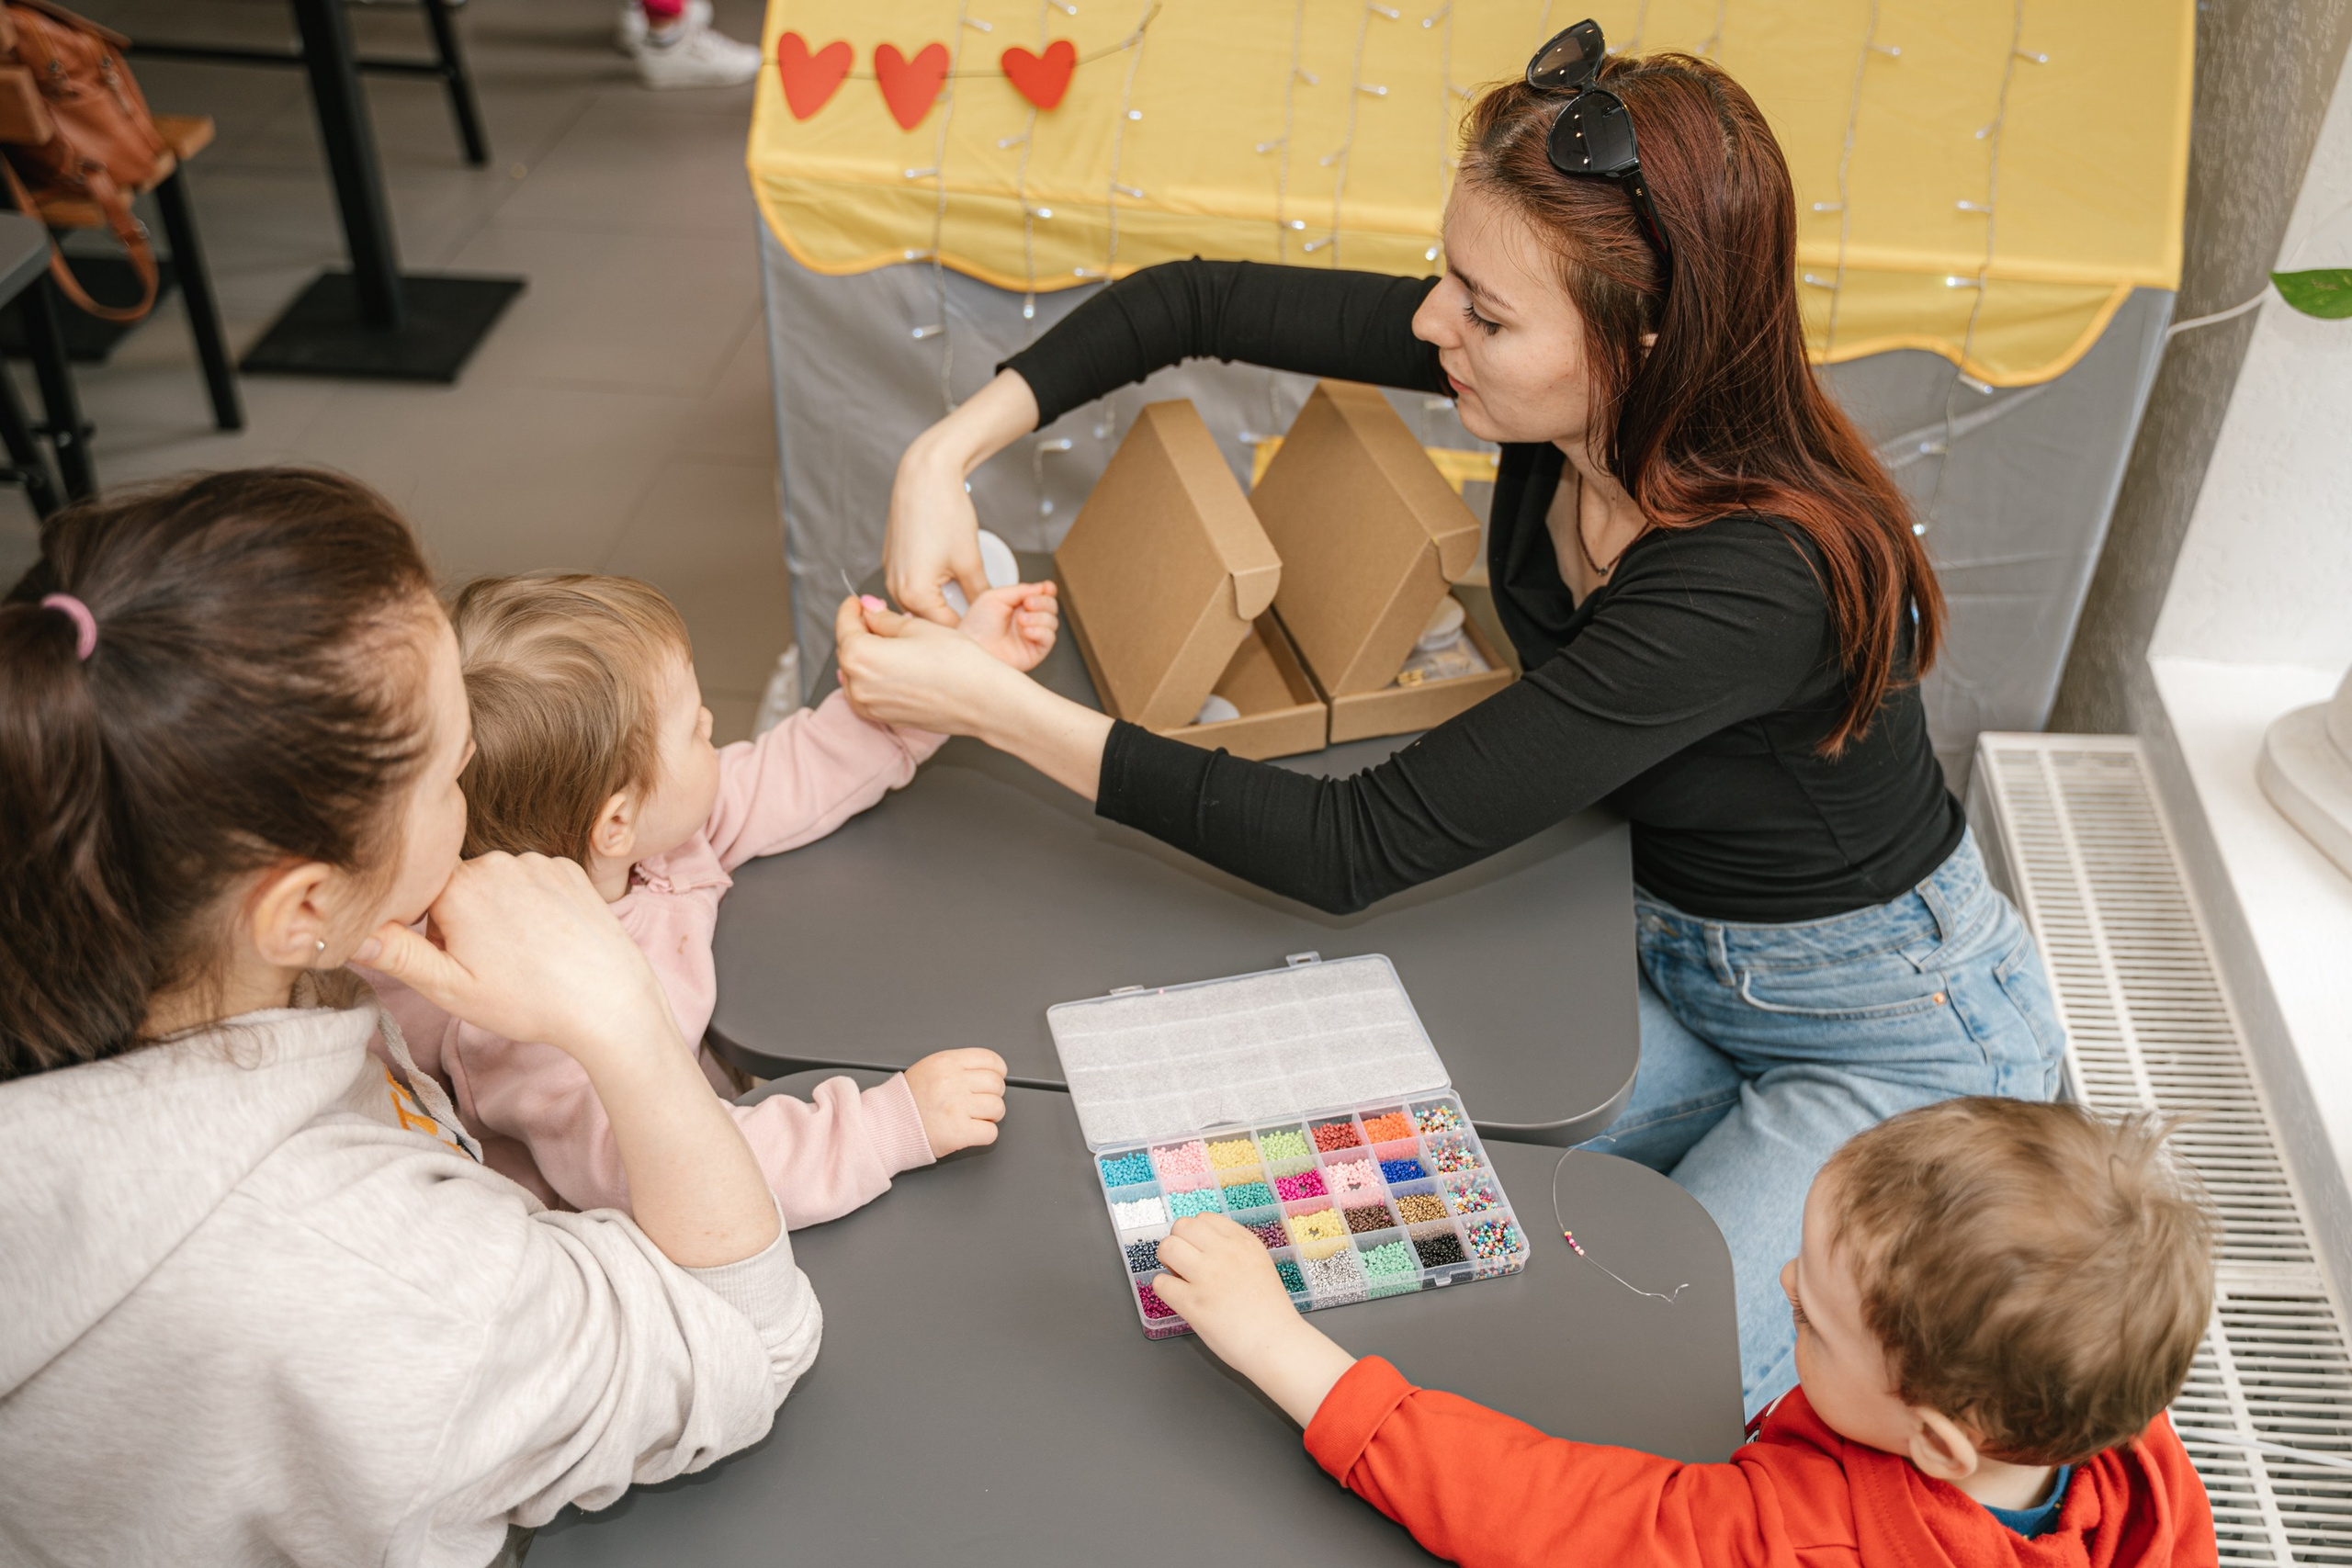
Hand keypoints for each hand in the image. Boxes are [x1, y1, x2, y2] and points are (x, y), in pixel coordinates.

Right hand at [354, 852, 669, 1068]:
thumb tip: (349, 930)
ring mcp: (536, 861)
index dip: (427, 931)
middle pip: (457, 887)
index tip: (452, 957)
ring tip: (526, 955)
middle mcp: (495, 861)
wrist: (608, 1000)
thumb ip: (395, 953)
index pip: (417, 896)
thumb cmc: (527, 1001)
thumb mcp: (448, 987)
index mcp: (456, 887)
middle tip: (492, 963)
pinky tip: (551, 938)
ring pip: (497, 884)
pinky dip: (535, 905)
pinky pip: (533, 881)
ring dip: (500, 912)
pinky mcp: (568, 867)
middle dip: (462, 921)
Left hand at [835, 593, 1025, 735]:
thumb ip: (884, 619)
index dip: (850, 609)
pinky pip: (867, 693)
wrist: (983, 701)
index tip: (857, 603)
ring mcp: (870, 705)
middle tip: (878, 617)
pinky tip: (892, 667)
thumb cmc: (957, 664)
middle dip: (859, 631)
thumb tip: (870, 611)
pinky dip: (872, 678)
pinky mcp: (884, 718)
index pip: (845, 625)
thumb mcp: (918, 627)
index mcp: (860, 655)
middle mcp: (858, 684)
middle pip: (848, 650)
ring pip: (856, 673)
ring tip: (890, 643)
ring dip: (865, 656)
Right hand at [886, 447, 986, 626]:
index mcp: (914, 594)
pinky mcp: (892, 561)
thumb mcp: (970, 560)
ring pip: (919, 605)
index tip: (987, 632)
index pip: (945, 630)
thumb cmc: (944, 512)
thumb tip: (987, 613)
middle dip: (953, 620)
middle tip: (980, 618)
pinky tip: (947, 579)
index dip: (969, 632)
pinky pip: (911, 586)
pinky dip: (929, 589)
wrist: (924, 476)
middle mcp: (895, 588)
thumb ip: (979, 594)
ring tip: (965, 598)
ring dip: (940, 605)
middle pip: (928, 621)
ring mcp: (890, 574)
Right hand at [904, 1047, 1008, 1155]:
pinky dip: (985, 1134)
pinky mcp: (959, 1133)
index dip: (998, 1071)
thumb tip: (987, 1071)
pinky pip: (991, 1133)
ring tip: (976, 1117)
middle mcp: (953, 1083)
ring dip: (991, 1116)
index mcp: (946, 1063)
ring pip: (997, 1108)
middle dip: (994, 1095)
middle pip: (996, 1085)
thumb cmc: (906, 1100)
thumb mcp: (928, 1068)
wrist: (886, 1126)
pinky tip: (972, 1131)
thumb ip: (957, 1066)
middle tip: (981, 1102)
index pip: (990, 1060)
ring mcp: (957, 1108)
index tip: (996, 1078)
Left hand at [957, 580, 1058, 671]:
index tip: (1047, 587)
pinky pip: (1049, 639)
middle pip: (1051, 607)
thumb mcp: (994, 597)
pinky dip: (1041, 631)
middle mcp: (1027, 620)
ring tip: (1021, 620)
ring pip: (1052, 622)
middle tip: (1029, 603)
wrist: (972, 647)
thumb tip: (1041, 587)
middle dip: (1043, 602)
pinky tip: (1027, 631)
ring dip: (1039, 618)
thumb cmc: (976, 626)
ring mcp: (1032, 636)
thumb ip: (1020, 589)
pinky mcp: (1035, 652)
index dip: (1047, 590)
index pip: (1042, 595)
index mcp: (1018, 606)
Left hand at [1155, 1216, 1359, 1426]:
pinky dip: (1165, 1289)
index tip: (1200, 1251)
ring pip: (1167, 1248)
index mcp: (1244, 1242)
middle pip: (1181, 1226)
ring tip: (1179, 1278)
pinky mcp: (1193, 1303)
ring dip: (1167, 1262)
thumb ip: (1234, 1251)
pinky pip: (1160, 1283)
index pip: (1204, 1218)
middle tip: (1184, 1264)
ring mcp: (1207, 1277)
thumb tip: (1201, 1246)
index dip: (1196, 1234)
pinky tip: (1179, 1298)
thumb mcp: (1259, 1265)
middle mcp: (1225, 1253)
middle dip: (1178, 1243)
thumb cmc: (1269, 1312)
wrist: (1276, 1344)